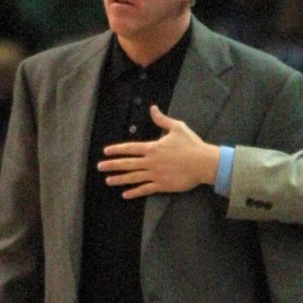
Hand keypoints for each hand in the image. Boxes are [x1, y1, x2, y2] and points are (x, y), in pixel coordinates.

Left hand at [98, 104, 220, 197]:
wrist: (203, 163)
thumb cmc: (191, 144)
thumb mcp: (177, 127)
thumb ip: (162, 119)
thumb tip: (152, 108)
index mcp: (153, 147)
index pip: (130, 148)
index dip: (116, 150)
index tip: (106, 152)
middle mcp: (151, 162)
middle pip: (127, 163)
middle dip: (112, 165)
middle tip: (100, 167)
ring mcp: (155, 175)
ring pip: (133, 178)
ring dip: (119, 179)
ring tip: (108, 181)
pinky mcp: (162, 185)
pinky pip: (145, 189)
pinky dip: (135, 192)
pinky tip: (125, 194)